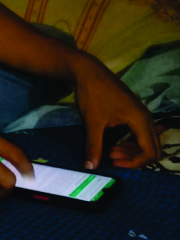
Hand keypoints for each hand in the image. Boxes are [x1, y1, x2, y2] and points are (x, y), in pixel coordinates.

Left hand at [73, 54, 160, 169]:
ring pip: (145, 142)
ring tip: (108, 153)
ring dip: (130, 152)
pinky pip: (138, 134)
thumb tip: (90, 168)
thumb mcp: (92, 122)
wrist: (87, 71)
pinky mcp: (133, 113)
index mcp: (140, 119)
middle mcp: (145, 117)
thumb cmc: (92, 93)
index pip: (150, 152)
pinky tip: (111, 145)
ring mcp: (140, 114)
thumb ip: (94, 146)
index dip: (134, 163)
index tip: (114, 163)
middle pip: (152, 148)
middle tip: (111, 159)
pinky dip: (128, 143)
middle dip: (134, 159)